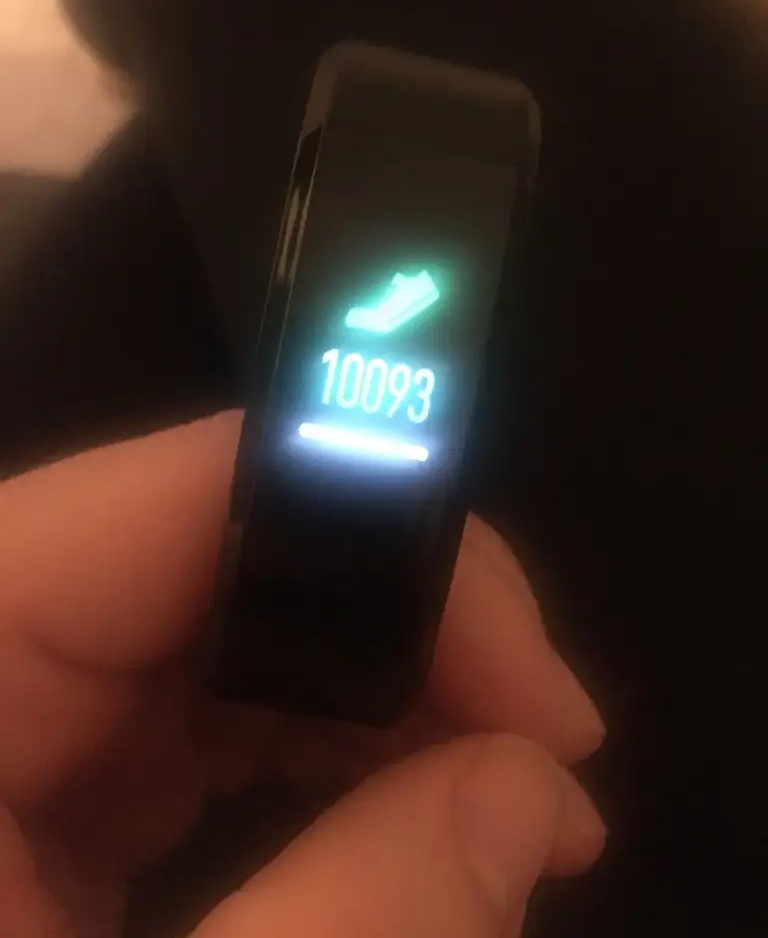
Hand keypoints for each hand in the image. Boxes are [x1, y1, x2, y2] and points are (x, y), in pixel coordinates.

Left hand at [0, 413, 605, 936]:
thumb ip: (356, 929)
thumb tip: (533, 790)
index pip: (176, 505)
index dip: (383, 546)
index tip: (531, 679)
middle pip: (210, 559)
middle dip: (396, 633)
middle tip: (540, 743)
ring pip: (214, 632)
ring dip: (368, 693)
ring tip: (495, 786)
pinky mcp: (20, 777)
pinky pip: (185, 712)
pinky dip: (305, 745)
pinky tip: (389, 803)